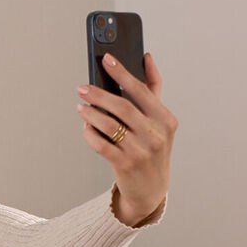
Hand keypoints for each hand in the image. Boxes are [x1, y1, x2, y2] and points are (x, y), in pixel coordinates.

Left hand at [77, 52, 176, 226]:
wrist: (151, 189)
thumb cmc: (152, 148)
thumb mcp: (159, 121)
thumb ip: (152, 89)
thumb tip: (146, 58)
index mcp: (165, 119)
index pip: (141, 90)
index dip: (122, 73)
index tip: (106, 58)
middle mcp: (156, 134)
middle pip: (122, 107)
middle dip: (99, 95)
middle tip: (82, 88)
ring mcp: (141, 151)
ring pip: (109, 126)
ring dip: (91, 114)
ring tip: (81, 107)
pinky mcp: (125, 165)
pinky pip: (101, 145)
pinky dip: (90, 134)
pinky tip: (86, 128)